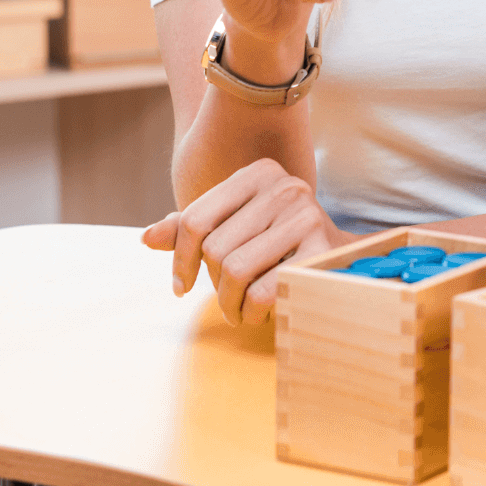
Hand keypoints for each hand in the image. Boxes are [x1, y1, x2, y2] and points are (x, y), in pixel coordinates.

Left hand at [142, 157, 350, 325]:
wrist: (338, 255)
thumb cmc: (276, 242)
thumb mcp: (235, 225)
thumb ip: (192, 229)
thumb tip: (147, 238)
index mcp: (258, 173)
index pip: (195, 219)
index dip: (180, 260)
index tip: (180, 287)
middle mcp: (284, 186)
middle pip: (215, 249)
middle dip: (214, 285)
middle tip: (227, 298)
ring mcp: (305, 214)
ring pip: (236, 271)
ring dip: (231, 303)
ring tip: (240, 309)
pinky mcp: (320, 248)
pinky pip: (264, 291)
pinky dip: (254, 311)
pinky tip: (260, 312)